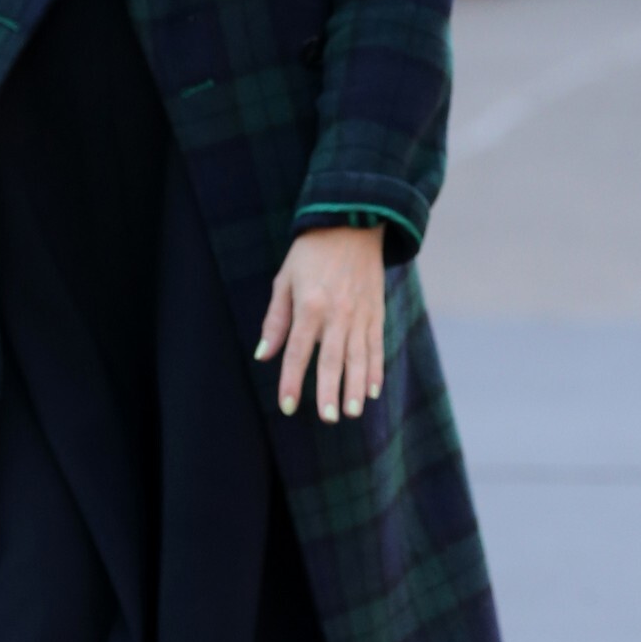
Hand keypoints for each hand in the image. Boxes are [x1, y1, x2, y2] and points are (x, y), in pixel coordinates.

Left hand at [256, 225, 384, 423]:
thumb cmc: (311, 252)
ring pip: (358, 358)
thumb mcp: (285, 279)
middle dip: (329, 392)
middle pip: (332, 360)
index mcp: (309, 305)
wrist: (352, 222)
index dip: (292, 381)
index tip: (288, 406)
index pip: (298, 352)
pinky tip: (371, 391)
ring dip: (354, 387)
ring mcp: (361, 314)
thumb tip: (264, 355)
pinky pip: (376, 346)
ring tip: (350, 413)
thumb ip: (275, 320)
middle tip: (327, 418)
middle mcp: (337, 313)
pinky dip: (375, 370)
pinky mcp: (377, 312)